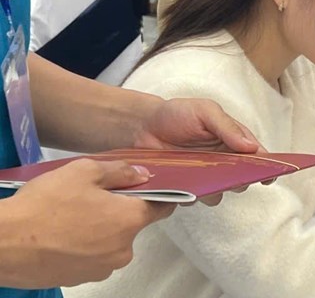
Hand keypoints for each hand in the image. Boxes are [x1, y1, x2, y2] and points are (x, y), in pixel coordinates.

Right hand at [0, 159, 173, 287]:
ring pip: (111, 243)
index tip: (152, 188)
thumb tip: (142, 175)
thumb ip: (120, 172)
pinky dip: (83, 246)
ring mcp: (101, 269)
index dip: (160, 196)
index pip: (162, 208)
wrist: (2, 243)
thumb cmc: (45, 204)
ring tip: (70, 217)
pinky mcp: (80, 280)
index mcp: (130, 221)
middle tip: (91, 198)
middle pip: (131, 226)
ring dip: (99, 230)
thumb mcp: (84, 172)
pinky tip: (62, 235)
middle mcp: (123, 250)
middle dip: (118, 212)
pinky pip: (91, 257)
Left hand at [132, 98, 266, 202]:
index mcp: (233, 140)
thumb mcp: (206, 111)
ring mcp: (204, 176)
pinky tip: (181, 185)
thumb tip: (252, 147)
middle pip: (241, 179)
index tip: (269, 176)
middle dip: (239, 180)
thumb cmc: (177, 114)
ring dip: (214, 191)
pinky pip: (194, 199)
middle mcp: (223, 160)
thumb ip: (227, 127)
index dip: (265, 166)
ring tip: (201, 180)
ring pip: (219, 193)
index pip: (256, 156)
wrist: (143, 125)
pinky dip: (190, 196)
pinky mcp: (186, 187)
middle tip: (229, 175)